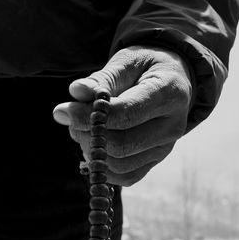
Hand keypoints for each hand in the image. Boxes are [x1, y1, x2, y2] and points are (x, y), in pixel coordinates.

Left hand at [53, 45, 191, 185]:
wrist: (171, 80)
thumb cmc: (146, 67)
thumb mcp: (126, 63)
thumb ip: (102, 79)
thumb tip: (74, 92)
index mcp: (170, 94)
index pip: (126, 114)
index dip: (90, 116)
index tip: (66, 110)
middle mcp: (173, 126)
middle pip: (122, 145)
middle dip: (88, 135)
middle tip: (72, 119)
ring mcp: (166, 148)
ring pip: (120, 165)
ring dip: (92, 151)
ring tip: (84, 129)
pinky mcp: (156, 161)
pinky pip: (126, 177)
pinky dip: (103, 166)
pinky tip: (95, 144)